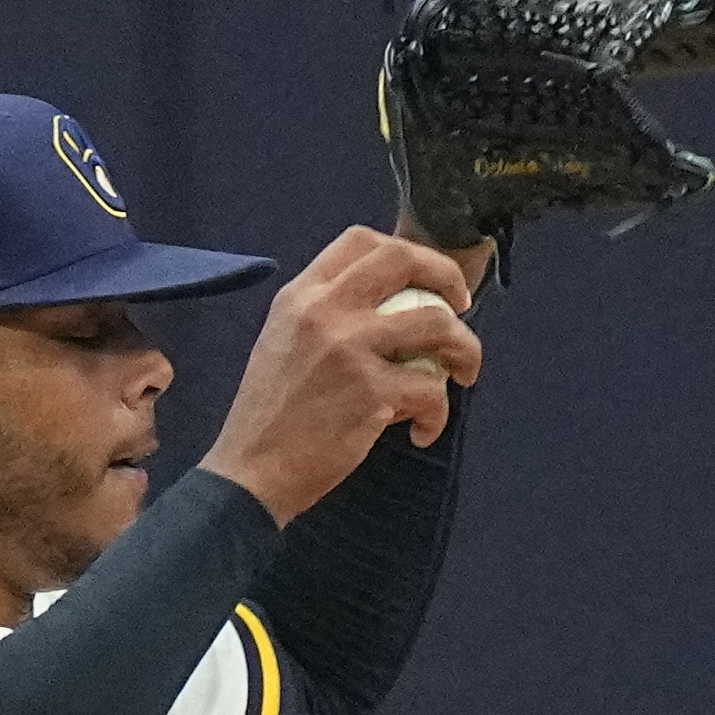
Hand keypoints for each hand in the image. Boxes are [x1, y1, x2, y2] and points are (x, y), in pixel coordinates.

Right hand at [200, 226, 490, 522]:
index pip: (361, 240)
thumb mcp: (282, 344)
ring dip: (465, 348)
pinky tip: (422, 431)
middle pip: (404, 260)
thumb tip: (389, 308)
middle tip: (462, 309)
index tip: (423, 282)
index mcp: (301, 296)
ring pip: (437, 323)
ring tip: (462, 374)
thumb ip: (325, 316)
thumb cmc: (269, 418)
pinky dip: (437, 414)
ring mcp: (349, 349)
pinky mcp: (371, 392)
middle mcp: (324, 311)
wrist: (249, 474)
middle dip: (448, 277)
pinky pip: (431, 390)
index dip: (406, 252)